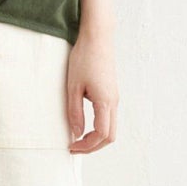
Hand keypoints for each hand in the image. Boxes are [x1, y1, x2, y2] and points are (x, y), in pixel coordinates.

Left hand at [66, 27, 117, 152]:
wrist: (98, 38)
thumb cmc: (84, 58)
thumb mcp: (73, 87)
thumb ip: (75, 112)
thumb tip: (76, 133)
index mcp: (105, 102)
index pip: (101, 135)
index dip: (87, 146)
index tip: (71, 147)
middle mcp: (114, 102)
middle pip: (110, 136)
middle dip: (93, 146)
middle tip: (75, 147)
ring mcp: (114, 98)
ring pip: (111, 128)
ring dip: (97, 138)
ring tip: (79, 139)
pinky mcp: (112, 93)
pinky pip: (109, 118)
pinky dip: (99, 128)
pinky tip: (85, 125)